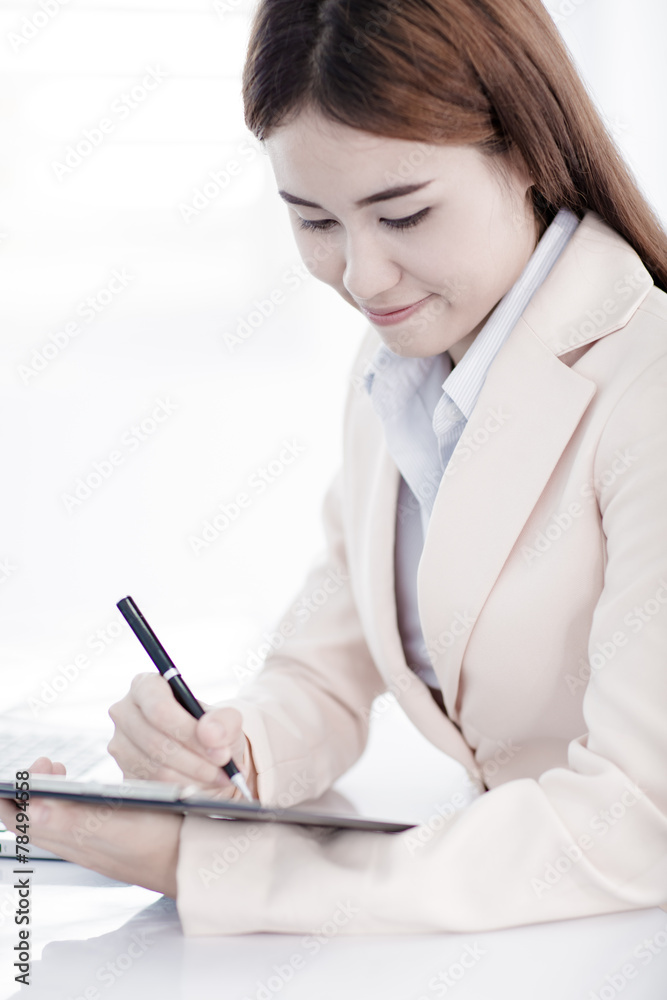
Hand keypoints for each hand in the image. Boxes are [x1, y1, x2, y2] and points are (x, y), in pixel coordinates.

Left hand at [0, 758, 181, 895]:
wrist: (194, 863)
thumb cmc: (163, 846)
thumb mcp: (121, 828)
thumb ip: (76, 821)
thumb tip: (32, 809)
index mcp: (73, 840)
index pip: (23, 820)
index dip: (19, 791)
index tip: (42, 764)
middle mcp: (77, 845)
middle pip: (33, 819)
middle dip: (32, 788)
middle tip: (50, 763)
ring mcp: (93, 845)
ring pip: (52, 820)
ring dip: (49, 793)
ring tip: (61, 771)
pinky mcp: (110, 841)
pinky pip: (75, 822)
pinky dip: (71, 801)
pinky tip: (90, 791)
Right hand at [108, 673, 258, 798]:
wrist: (201, 751)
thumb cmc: (210, 729)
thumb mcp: (225, 719)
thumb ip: (225, 721)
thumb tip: (210, 734)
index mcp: (146, 686)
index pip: (159, 709)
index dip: (189, 732)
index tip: (220, 751)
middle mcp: (125, 713)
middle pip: (157, 743)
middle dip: (197, 761)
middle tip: (224, 771)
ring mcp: (121, 744)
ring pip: (156, 769)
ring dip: (192, 779)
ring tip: (218, 779)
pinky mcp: (124, 772)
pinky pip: (153, 787)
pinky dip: (182, 791)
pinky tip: (203, 787)